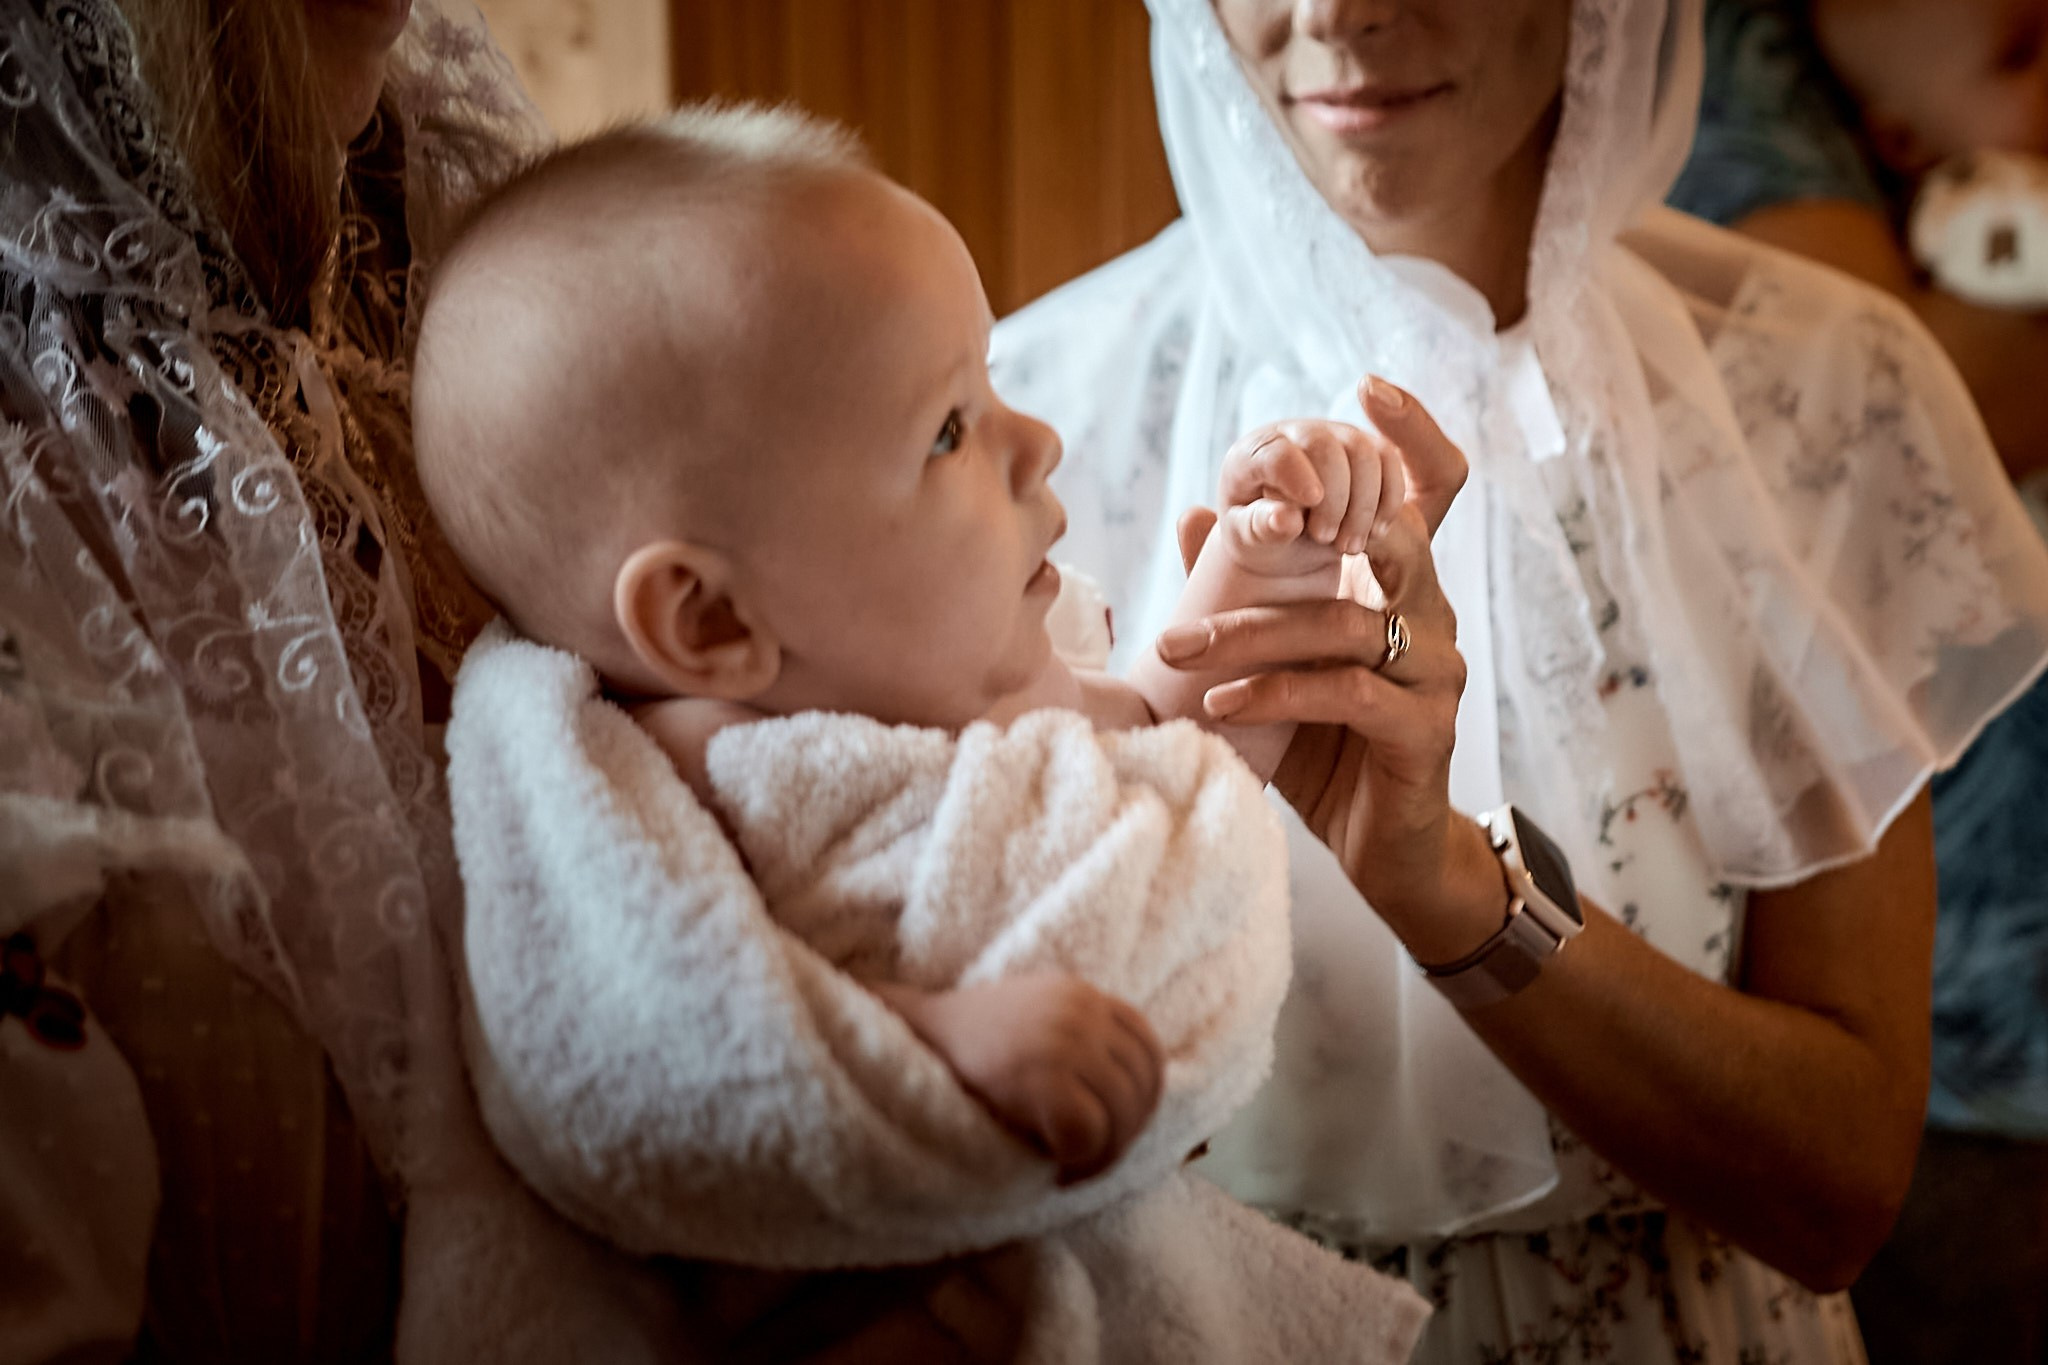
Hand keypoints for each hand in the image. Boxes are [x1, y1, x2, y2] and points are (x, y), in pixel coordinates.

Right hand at [881, 973, 1164, 1184]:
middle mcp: (1079, 1011)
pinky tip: (1050, 1170)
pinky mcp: (1044, 1080)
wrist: (902, 1039)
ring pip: (1120, 1118)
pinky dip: (1077, 1164)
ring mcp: (1064, 1042)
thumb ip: (1082, 1042)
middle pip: (1141, 1088)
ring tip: (1067, 1168)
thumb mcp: (1035, 1024)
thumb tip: (1135, 1098)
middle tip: (1086, 1164)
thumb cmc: (966, 1051)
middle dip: (1123, 1137)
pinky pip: (1089, 1137)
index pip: (1148, 1049)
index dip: (1142, 1098)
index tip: (1113, 1129)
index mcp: (1081, 995)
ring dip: (1099, 1157)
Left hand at [1162, 378, 1501, 956]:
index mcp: (1401, 587)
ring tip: (1176, 652)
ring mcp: (1435, 672)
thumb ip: (1244, 585)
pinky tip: (1222, 707)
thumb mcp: (1281, 659)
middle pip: (1387, 541)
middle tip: (1234, 528)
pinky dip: (1277, 693)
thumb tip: (1196, 511)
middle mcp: (1432, 615)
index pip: (1430, 491)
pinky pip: (1348, 693)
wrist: (1387, 850)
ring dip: (1251, 635)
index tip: (1367, 386)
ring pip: (1346, 624)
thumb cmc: (1330, 745)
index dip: (1412, 433)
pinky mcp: (1422, 730)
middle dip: (1302, 530)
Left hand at [1213, 406, 1408, 576]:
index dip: (1295, 475)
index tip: (1311, 503)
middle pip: (1325, 446)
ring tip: (1349, 547)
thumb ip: (1260, 528)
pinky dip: (1388, 500)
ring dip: (1363, 505)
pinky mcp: (1365, 448)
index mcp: (1252, 453)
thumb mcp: (1249, 540)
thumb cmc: (1262, 536)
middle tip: (1326, 540)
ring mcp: (1333, 436)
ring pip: (1363, 453)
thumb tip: (1285, 519)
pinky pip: (1388, 461)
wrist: (1289, 539)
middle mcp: (1294, 434)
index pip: (1275, 452)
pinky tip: (1375, 533)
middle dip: (1334, 498)